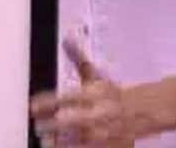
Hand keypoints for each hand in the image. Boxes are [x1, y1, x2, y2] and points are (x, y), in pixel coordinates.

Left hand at [31, 36, 167, 147]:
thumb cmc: (113, 93)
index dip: (49, 102)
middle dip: (54, 124)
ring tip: (46, 142)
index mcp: (95, 93)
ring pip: (81, 138)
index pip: (68, 96)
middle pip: (74, 119)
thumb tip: (67, 39)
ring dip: (62, 141)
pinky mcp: (109, 144)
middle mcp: (99, 111)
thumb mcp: (98, 76)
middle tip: (37, 125)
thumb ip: (79, 61)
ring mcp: (104, 131)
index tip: (32, 105)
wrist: (143, 111)